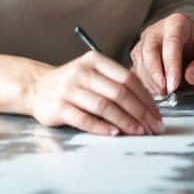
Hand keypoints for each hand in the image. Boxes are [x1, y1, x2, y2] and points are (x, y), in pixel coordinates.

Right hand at [27, 52, 163, 135]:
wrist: (37, 88)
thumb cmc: (72, 84)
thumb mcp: (93, 74)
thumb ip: (116, 84)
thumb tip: (147, 107)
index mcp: (95, 60)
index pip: (128, 78)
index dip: (146, 98)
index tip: (157, 114)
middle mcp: (82, 72)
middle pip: (119, 93)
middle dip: (140, 112)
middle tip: (153, 127)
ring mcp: (69, 89)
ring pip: (104, 106)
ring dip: (125, 121)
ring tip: (139, 132)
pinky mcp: (59, 107)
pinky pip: (85, 119)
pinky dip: (102, 127)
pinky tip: (115, 133)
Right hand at [130, 12, 193, 95]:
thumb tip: (190, 77)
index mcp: (178, 22)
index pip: (171, 42)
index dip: (171, 65)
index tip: (174, 85)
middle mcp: (158, 29)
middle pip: (149, 49)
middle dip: (155, 74)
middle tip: (166, 93)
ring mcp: (146, 41)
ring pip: (140, 60)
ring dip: (149, 80)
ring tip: (164, 96)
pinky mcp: (141, 56)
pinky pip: (136, 69)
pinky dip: (144, 83)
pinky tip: (157, 94)